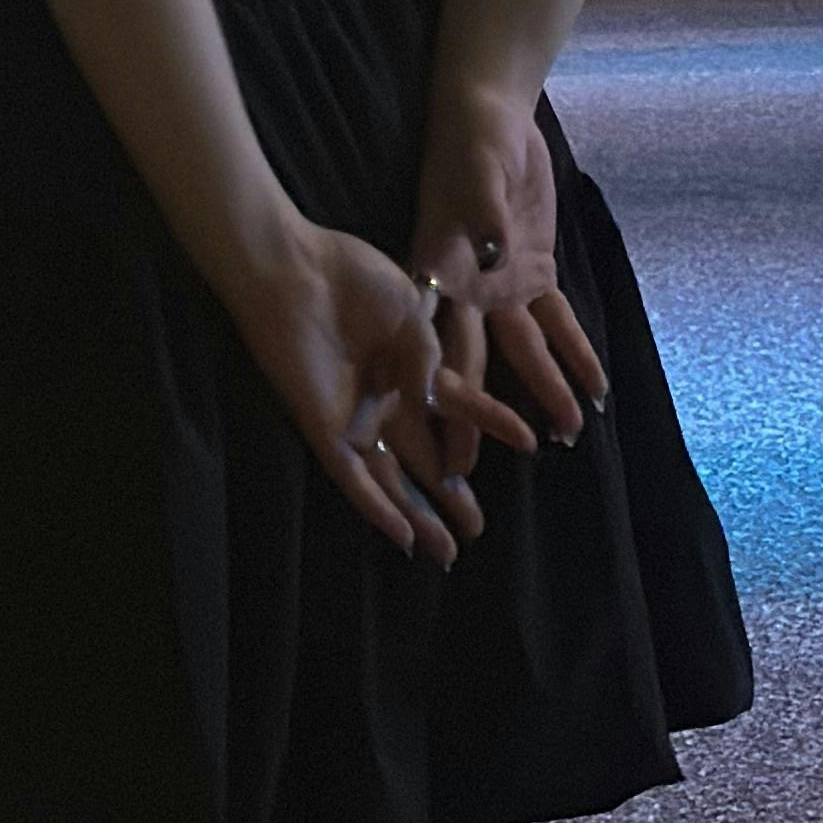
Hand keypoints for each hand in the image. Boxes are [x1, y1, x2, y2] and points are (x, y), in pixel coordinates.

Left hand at [228, 216, 537, 565]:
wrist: (294, 270)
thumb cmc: (351, 278)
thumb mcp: (411, 313)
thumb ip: (430, 360)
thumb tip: (440, 402)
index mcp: (410, 368)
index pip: (457, 409)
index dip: (491, 426)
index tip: (528, 441)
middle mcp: (384, 402)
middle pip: (423, 459)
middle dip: (451, 496)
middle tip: (477, 530)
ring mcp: (354, 419)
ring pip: (390, 481)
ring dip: (419, 517)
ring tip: (450, 552)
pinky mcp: (324, 429)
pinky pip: (353, 478)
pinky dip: (377, 508)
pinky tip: (404, 536)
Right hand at [411, 89, 607, 449]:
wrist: (493, 112)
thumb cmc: (473, 139)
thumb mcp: (478, 170)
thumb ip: (486, 216)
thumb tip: (494, 254)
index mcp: (438, 273)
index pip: (433, 347)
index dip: (435, 397)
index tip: (436, 440)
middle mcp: (465, 290)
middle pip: (471, 364)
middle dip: (478, 419)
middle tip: (477, 475)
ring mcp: (500, 284)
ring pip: (523, 352)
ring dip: (546, 392)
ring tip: (568, 438)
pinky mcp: (532, 270)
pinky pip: (558, 321)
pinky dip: (578, 353)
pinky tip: (597, 389)